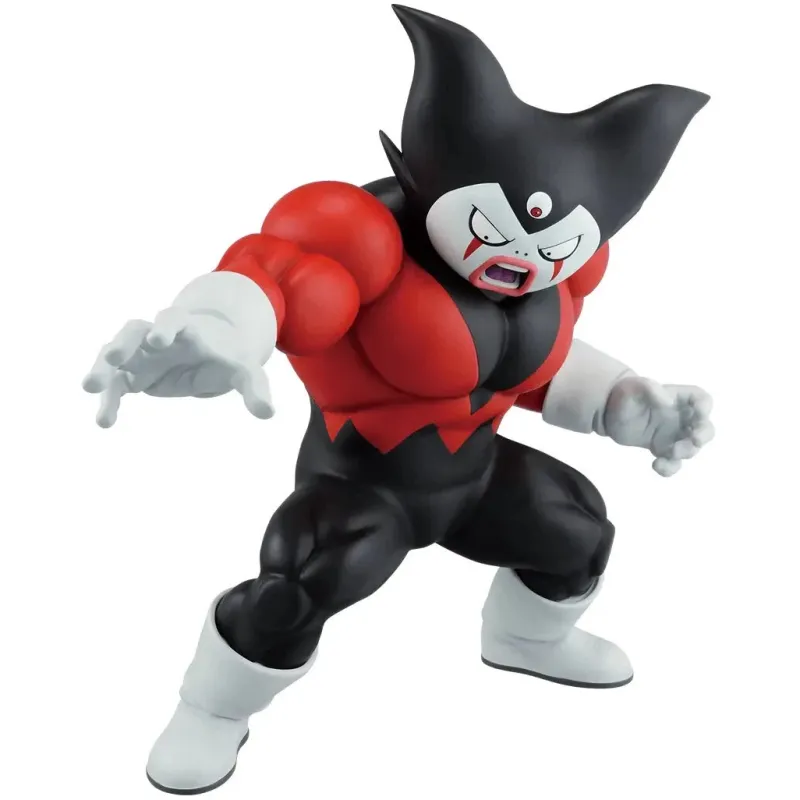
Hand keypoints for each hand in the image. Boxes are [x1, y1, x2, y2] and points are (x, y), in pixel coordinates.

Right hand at [82, 308, 274, 427]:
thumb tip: (268, 413)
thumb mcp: (246, 372)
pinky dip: (109, 400)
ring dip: (103, 369)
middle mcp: (159, 336)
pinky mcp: (133, 373)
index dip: (165, 327)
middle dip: (123, 343)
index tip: (157, 340)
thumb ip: (255, 389)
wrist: (212, 352)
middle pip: (134, 331)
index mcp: (189, 328)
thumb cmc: (229, 357)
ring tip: (89, 387)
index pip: (174, 319)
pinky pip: (116, 384)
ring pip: (116, 355)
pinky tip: (105, 422)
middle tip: (112, 358)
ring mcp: (142, 353)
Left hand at [603, 376, 713, 476]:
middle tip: (694, 440)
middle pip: (705, 427)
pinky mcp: (662, 449)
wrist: (609, 412)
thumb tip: (669, 403)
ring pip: (692, 448)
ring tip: (671, 452)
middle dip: (703, 435)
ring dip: (687, 452)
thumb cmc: (625, 394)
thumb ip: (651, 389)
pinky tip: (656, 465)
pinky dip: (669, 468)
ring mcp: (674, 435)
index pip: (702, 400)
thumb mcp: (635, 387)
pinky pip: (672, 462)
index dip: (705, 407)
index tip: (699, 414)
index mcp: (679, 398)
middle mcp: (682, 418)